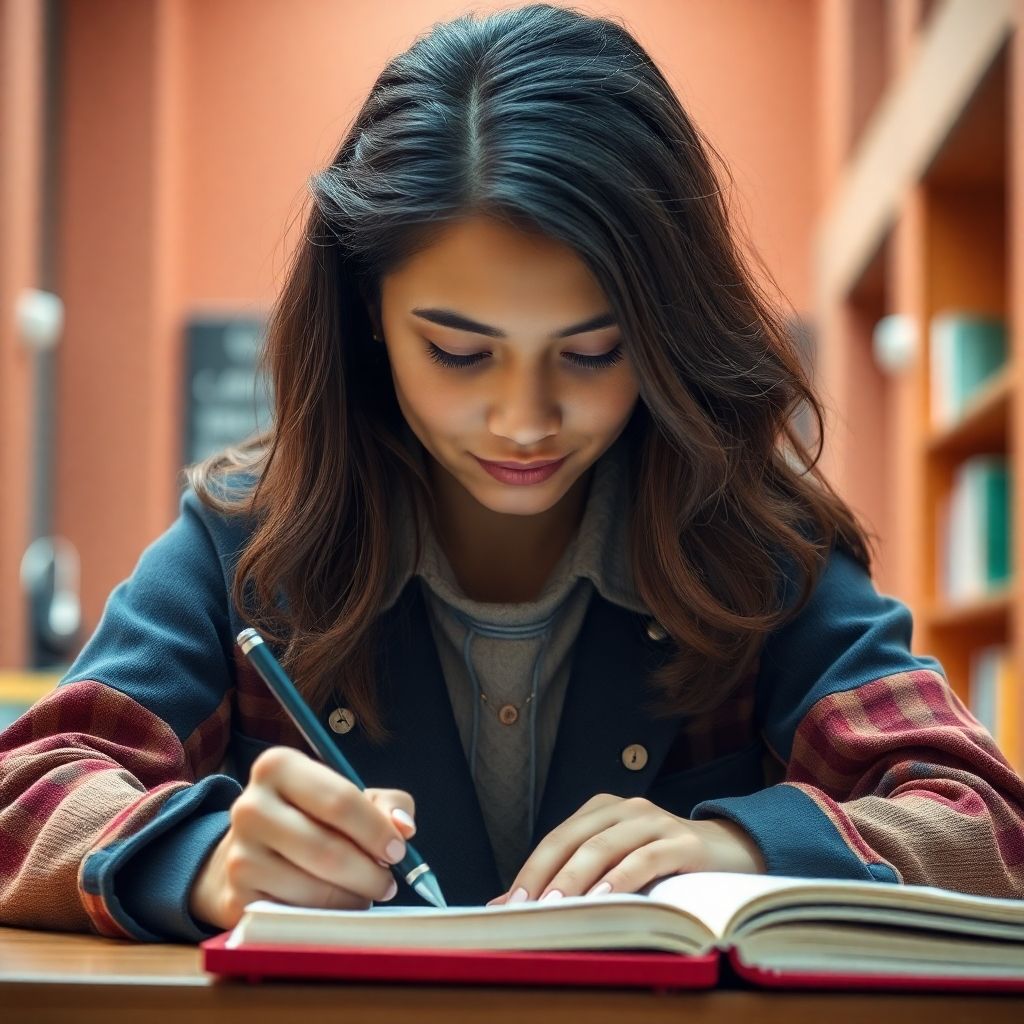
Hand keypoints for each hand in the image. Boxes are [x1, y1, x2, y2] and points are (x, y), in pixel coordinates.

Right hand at [188, 746, 417, 930]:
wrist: (250, 852)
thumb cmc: (310, 818)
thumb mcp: (346, 796)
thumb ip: (387, 804)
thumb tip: (404, 827)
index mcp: (278, 766)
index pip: (340, 800)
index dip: (377, 831)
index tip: (398, 850)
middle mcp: (249, 806)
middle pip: (328, 850)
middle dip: (369, 873)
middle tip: (387, 882)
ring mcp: (237, 855)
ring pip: (314, 889)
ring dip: (352, 899)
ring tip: (362, 893)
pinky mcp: (234, 899)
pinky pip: (296, 916)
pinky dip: (324, 918)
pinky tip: (333, 907)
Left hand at [486, 793, 764, 904]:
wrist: (731, 851)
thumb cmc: (663, 864)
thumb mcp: (616, 866)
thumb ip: (573, 878)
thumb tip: (509, 904)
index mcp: (602, 809)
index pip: (557, 839)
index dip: (530, 869)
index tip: (508, 903)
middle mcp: (625, 807)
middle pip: (574, 840)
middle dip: (545, 875)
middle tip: (526, 908)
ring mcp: (655, 820)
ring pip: (604, 847)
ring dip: (576, 880)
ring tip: (556, 907)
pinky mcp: (683, 841)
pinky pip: (646, 858)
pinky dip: (622, 878)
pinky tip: (604, 898)